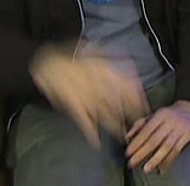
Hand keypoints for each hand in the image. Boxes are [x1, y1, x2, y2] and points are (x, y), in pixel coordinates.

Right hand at [29, 44, 149, 148]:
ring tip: (122, 136)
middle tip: (138, 125)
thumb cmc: (69, 54)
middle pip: (117, 102)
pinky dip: (89, 132)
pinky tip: (95, 142)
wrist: (45, 62)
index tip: (144, 106)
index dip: (136, 97)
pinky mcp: (72, 105)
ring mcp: (84, 96)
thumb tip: (127, 58)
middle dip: (129, 114)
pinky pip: (83, 121)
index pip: (125, 85)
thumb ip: (109, 54)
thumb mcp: (92, 48)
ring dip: (114, 126)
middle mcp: (97, 84)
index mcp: (102, 69)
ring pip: (103, 114)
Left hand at [125, 100, 189, 172]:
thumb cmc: (169, 114)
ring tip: (147, 168)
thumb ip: (140, 124)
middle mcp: (170, 121)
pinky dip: (169, 160)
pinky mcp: (188, 135)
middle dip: (142, 152)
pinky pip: (177, 150)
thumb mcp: (154, 115)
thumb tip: (128, 136)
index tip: (129, 152)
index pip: (146, 130)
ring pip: (167, 146)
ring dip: (155, 159)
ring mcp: (180, 128)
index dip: (136, 142)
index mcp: (160, 115)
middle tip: (133, 162)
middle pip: (155, 139)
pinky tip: (162, 166)